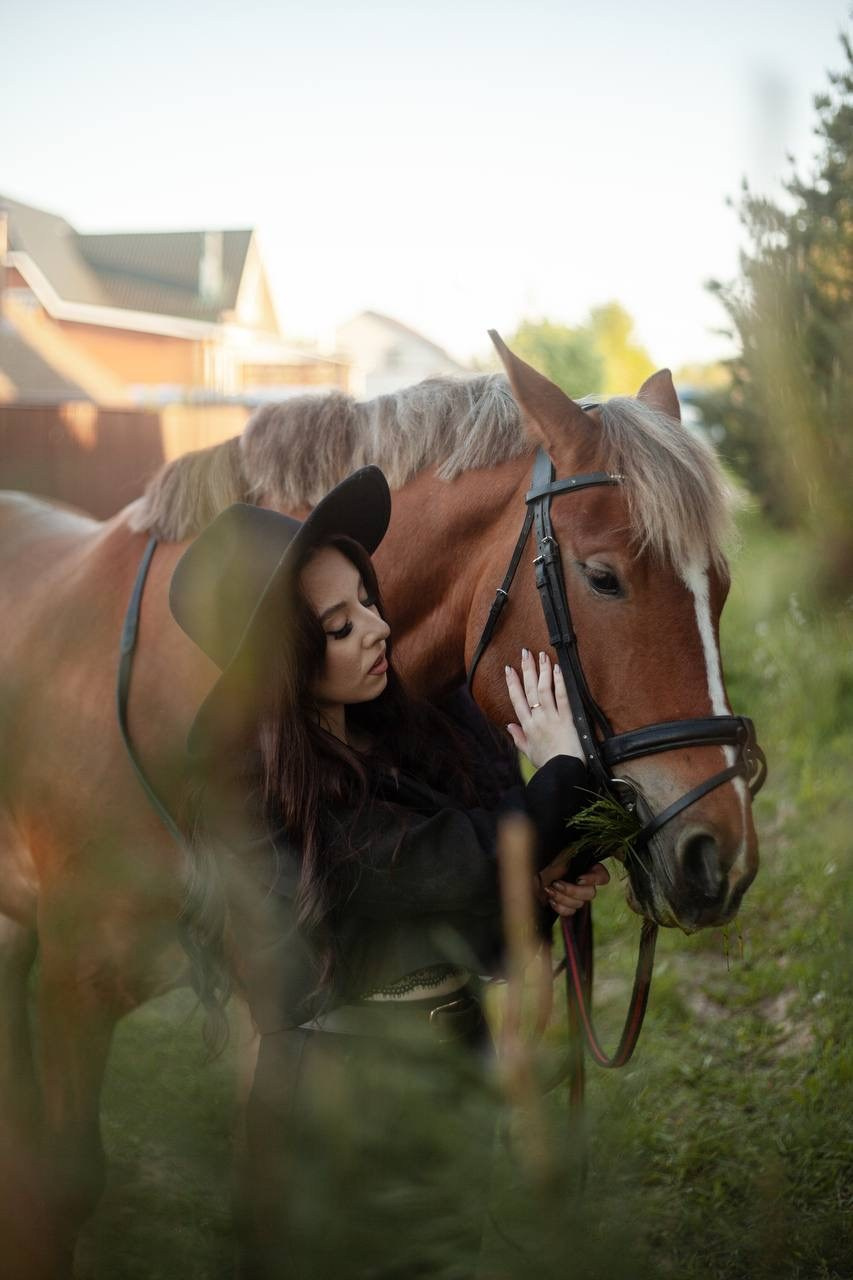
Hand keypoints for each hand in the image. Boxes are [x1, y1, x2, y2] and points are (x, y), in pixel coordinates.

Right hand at [505, 648, 583, 767]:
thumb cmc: (547, 764)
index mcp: (527, 726)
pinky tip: (558, 669)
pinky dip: (559, 682)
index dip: (512, 683)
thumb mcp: (528, 753)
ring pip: (544, 689)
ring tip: (542, 655)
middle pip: (530, 690)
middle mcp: (537, 718)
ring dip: (542, 671)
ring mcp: (551, 717)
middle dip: (527, 669)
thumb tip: (509, 726)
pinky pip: (562, 697)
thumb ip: (518, 738)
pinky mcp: (566, 719)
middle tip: (525, 652)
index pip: (517, 699)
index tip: (509, 668)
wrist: (563, 771)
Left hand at [537, 862, 609, 916]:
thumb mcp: (558, 855)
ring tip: (549, 890)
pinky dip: (560, 907)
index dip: (594, 879)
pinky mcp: (565, 906)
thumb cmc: (540, 861)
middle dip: (572, 891)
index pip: (602, 876)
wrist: (524, 876)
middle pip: (591, 894)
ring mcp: (574, 895)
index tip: (579, 879)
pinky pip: (570, 912)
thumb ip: (573, 859)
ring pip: (580, 904)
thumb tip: (585, 869)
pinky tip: (550, 899)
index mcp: (584, 866)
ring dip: (563, 898)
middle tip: (556, 883)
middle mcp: (583, 881)